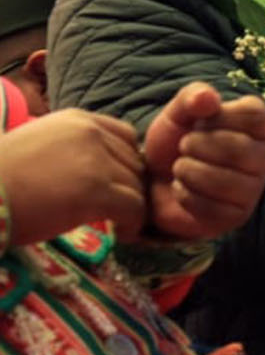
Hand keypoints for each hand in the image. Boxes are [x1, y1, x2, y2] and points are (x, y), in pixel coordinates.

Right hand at [0, 111, 145, 244]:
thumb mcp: (37, 148)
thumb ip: (70, 151)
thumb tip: (95, 170)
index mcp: (76, 119)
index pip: (125, 136)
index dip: (126, 164)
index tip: (117, 186)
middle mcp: (91, 133)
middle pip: (135, 162)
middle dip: (131, 187)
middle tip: (120, 211)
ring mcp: (96, 161)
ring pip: (138, 186)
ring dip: (133, 208)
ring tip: (120, 225)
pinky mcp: (97, 191)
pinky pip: (136, 208)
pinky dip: (134, 224)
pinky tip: (120, 234)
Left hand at [144, 84, 264, 240]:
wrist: (154, 180)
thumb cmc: (176, 141)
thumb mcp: (179, 112)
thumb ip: (192, 97)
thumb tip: (208, 99)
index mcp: (258, 126)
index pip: (254, 115)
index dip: (220, 117)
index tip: (202, 121)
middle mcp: (264, 156)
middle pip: (238, 150)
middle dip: (197, 146)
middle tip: (184, 146)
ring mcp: (253, 189)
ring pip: (224, 181)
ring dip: (189, 171)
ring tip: (181, 167)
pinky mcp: (236, 215)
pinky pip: (212, 207)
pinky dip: (187, 196)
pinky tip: (183, 189)